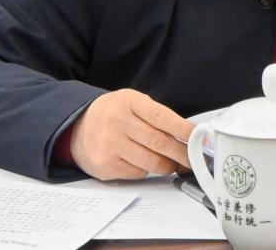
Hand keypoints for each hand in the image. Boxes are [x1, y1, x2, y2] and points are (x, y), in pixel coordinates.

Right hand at [70, 89, 193, 180]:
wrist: (77, 127)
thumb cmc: (113, 114)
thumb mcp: (133, 103)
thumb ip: (157, 116)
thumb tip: (187, 134)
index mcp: (129, 102)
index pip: (161, 117)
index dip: (182, 129)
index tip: (198, 137)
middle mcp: (118, 123)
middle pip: (159, 142)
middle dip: (182, 153)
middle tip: (194, 158)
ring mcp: (110, 145)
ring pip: (151, 162)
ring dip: (168, 165)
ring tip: (174, 163)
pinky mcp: (106, 166)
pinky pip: (138, 173)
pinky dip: (147, 170)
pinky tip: (144, 162)